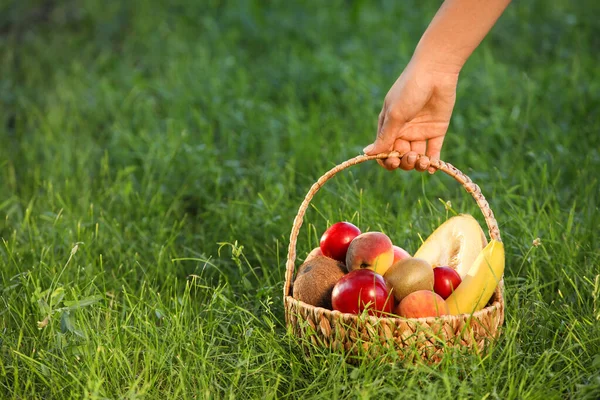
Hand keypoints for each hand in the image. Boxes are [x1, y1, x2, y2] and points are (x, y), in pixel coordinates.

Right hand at [363, 58, 459, 172]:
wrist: (436, 72)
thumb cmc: (409, 90)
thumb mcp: (395, 115)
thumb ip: (384, 137)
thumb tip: (367, 154)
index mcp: (388, 125)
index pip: (384, 150)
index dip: (386, 160)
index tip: (392, 161)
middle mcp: (403, 130)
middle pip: (400, 155)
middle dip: (403, 162)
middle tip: (409, 157)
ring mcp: (420, 130)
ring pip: (417, 156)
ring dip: (418, 164)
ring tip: (422, 161)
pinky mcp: (437, 129)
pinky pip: (433, 151)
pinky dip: (433, 161)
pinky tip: (433, 167)